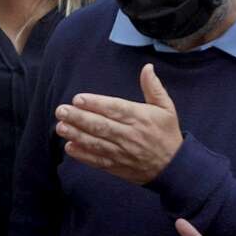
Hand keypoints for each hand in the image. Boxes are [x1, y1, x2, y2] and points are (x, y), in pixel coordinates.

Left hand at [54, 63, 182, 183]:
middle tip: (61, 110)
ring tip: (60, 127)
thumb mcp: (166, 108)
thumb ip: (154, 87)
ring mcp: (123, 152)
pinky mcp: (118, 167)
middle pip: (101, 126)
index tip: (78, 99)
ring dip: (77, 135)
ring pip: (97, 143)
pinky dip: (83, 155)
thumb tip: (147, 67)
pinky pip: (98, 161)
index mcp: (140, 118)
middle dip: (79, 118)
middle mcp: (130, 135)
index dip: (96, 104)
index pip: (115, 109)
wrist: (175, 168)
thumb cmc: (167, 133)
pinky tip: (69, 147)